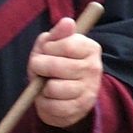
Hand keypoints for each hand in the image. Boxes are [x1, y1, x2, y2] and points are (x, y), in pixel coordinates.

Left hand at [28, 14, 102, 128]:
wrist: (67, 92)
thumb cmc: (57, 61)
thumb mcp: (54, 43)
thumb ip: (57, 33)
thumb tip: (68, 22)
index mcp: (90, 48)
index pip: (67, 45)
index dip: (48, 48)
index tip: (44, 51)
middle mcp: (94, 69)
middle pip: (58, 67)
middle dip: (39, 67)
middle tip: (38, 68)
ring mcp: (88, 91)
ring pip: (53, 88)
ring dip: (41, 87)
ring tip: (44, 84)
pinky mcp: (79, 110)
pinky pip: (53, 107)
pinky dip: (43, 103)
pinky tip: (46, 98)